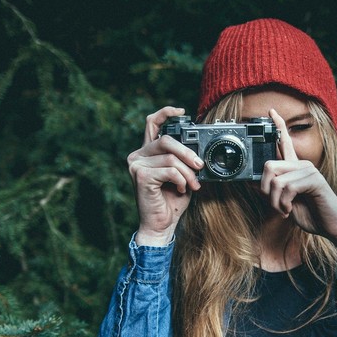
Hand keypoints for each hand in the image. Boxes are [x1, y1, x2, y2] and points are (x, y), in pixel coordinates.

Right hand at [127, 107, 203, 244]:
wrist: (161, 225)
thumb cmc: (171, 201)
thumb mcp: (182, 175)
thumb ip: (183, 160)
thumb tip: (198, 151)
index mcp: (147, 152)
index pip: (152, 123)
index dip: (166, 113)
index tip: (182, 111)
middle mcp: (138, 155)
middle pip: (166, 140)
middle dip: (188, 153)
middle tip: (200, 166)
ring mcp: (136, 165)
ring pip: (171, 158)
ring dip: (188, 172)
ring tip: (193, 185)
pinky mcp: (140, 176)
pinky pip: (169, 170)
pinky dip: (181, 180)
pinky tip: (180, 189)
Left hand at [259, 109, 336, 242]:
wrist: (332, 227)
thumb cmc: (311, 214)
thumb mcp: (285, 203)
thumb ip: (271, 191)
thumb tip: (251, 183)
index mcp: (295, 168)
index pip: (286, 142)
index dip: (278, 126)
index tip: (271, 111)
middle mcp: (302, 165)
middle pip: (269, 165)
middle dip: (265, 190)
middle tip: (276, 205)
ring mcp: (309, 170)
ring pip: (276, 180)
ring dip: (275, 202)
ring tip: (285, 210)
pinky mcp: (314, 180)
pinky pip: (287, 188)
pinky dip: (284, 204)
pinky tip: (291, 210)